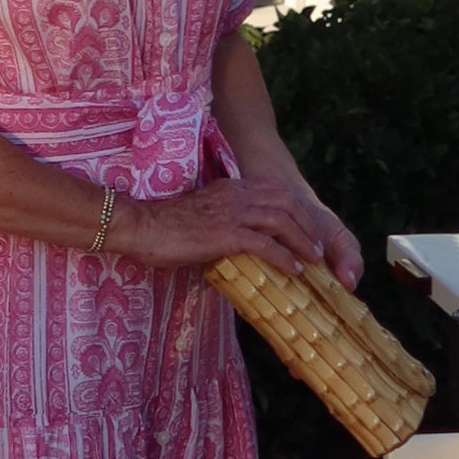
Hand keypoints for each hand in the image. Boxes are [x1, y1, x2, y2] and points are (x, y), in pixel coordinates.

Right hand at [117, 169, 360, 284]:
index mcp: (230, 188)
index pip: (274, 191)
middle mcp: (235, 195)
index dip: (296, 209)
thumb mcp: (200, 216)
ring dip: (302, 241)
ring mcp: (231, 213)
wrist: (140, 226)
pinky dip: (284, 257)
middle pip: (285, 202)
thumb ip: (222, 221)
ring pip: (281, 220)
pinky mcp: (225, 234)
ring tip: (314, 259)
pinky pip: (265, 244)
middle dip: (307, 225)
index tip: (306, 228)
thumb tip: (236, 244)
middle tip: (318, 247)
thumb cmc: (163, 226)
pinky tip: (294, 270)